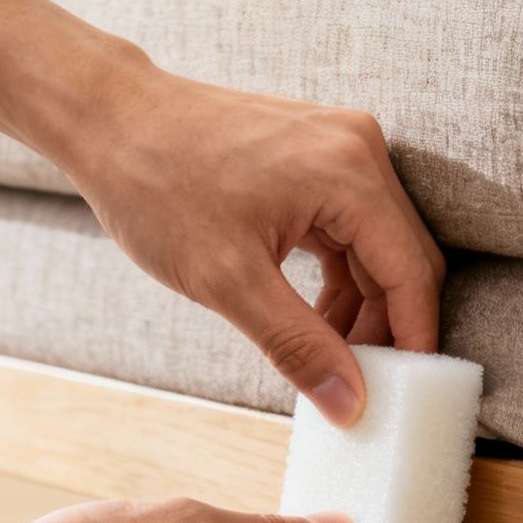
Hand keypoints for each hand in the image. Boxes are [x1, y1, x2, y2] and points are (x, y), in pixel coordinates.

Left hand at [60, 60, 446, 426]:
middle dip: (386, 326)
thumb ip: (297, 345)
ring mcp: (338, 146)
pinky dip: (336, 274)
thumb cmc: (156, 185)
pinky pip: (347, 225)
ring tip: (323, 357)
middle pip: (401, 258)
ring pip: (374, 246)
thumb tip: (349, 404)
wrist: (108, 118)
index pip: (411, 271)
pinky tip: (310, 315)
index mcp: (349, 172)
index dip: (414, 338)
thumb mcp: (228, 281)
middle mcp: (358, 149)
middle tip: (360, 385)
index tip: (404, 393)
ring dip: (359, 304)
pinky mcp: (316, 153)